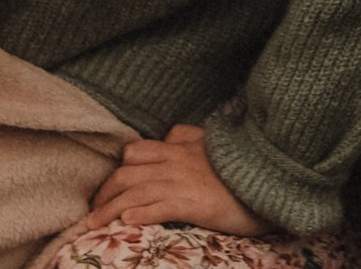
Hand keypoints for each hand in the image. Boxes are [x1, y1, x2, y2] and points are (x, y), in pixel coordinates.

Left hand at [81, 124, 270, 236]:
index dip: (116, 171)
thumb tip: (171, 135)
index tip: (105, 190)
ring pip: (134, 192)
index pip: (136, 152)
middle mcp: (175, 162)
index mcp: (179, 148)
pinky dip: (137, 214)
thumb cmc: (241, 167)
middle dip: (104, 194)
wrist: (268, 179)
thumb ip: (190, 137)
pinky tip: (125, 223)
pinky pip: (157, 206)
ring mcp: (182, 181)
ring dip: (109, 209)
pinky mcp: (192, 202)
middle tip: (92, 213)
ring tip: (92, 225)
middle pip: (126, 173)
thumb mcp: (213, 143)